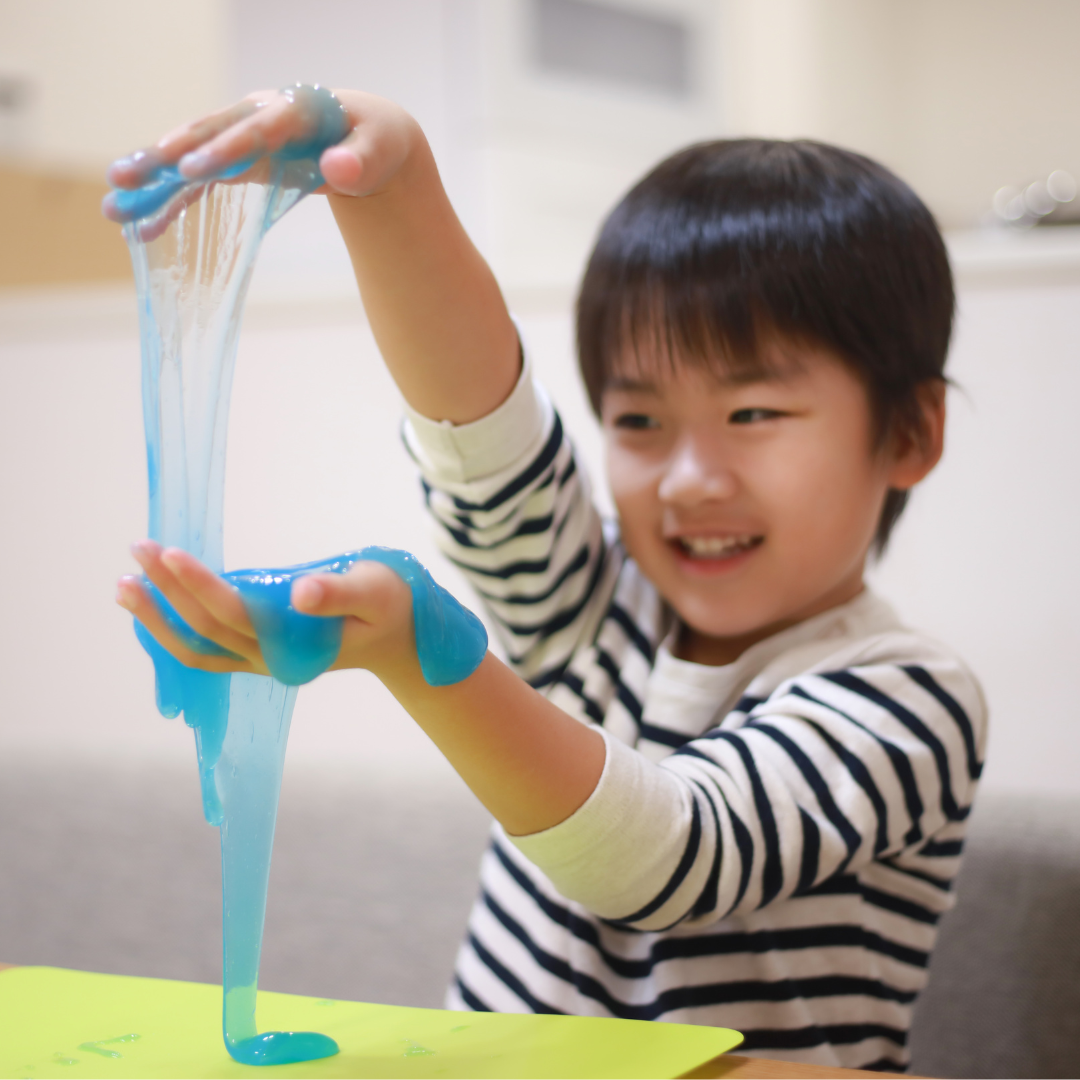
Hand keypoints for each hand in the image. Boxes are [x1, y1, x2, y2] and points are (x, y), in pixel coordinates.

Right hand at [104, 88, 418, 208]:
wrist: (366, 135)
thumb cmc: (375, 142)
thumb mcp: (380, 149)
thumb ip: (362, 160)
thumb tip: (337, 169)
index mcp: (294, 109)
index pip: (256, 128)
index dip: (224, 147)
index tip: (193, 168)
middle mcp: (258, 115)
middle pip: (208, 134)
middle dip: (166, 156)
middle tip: (127, 177)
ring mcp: (242, 136)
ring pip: (191, 153)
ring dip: (152, 178)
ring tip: (114, 203)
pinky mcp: (236, 159)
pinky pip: (198, 182)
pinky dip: (172, 203)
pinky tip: (142, 227)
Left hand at [117, 541, 417, 681]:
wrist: (399, 639)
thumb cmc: (389, 606)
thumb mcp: (374, 591)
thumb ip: (338, 592)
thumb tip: (298, 590)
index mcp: (295, 644)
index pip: (234, 616)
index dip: (197, 586)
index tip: (168, 554)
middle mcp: (269, 659)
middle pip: (204, 629)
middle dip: (165, 592)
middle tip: (137, 549)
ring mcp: (260, 661)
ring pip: (197, 647)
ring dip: (157, 618)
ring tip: (124, 585)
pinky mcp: (257, 654)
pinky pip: (206, 649)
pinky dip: (174, 629)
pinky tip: (154, 605)